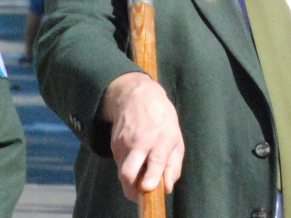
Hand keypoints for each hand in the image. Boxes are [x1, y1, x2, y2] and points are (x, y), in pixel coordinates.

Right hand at [100, 72, 184, 200]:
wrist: (137, 96)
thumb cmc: (162, 119)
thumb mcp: (176, 138)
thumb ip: (174, 165)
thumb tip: (167, 188)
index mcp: (162, 139)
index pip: (155, 161)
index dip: (150, 177)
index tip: (147, 187)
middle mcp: (142, 141)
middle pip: (128, 172)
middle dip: (131, 188)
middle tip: (139, 194)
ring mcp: (125, 143)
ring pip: (122, 171)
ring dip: (130, 179)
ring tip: (140, 174)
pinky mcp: (114, 144)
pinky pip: (119, 163)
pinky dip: (127, 167)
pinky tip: (135, 158)